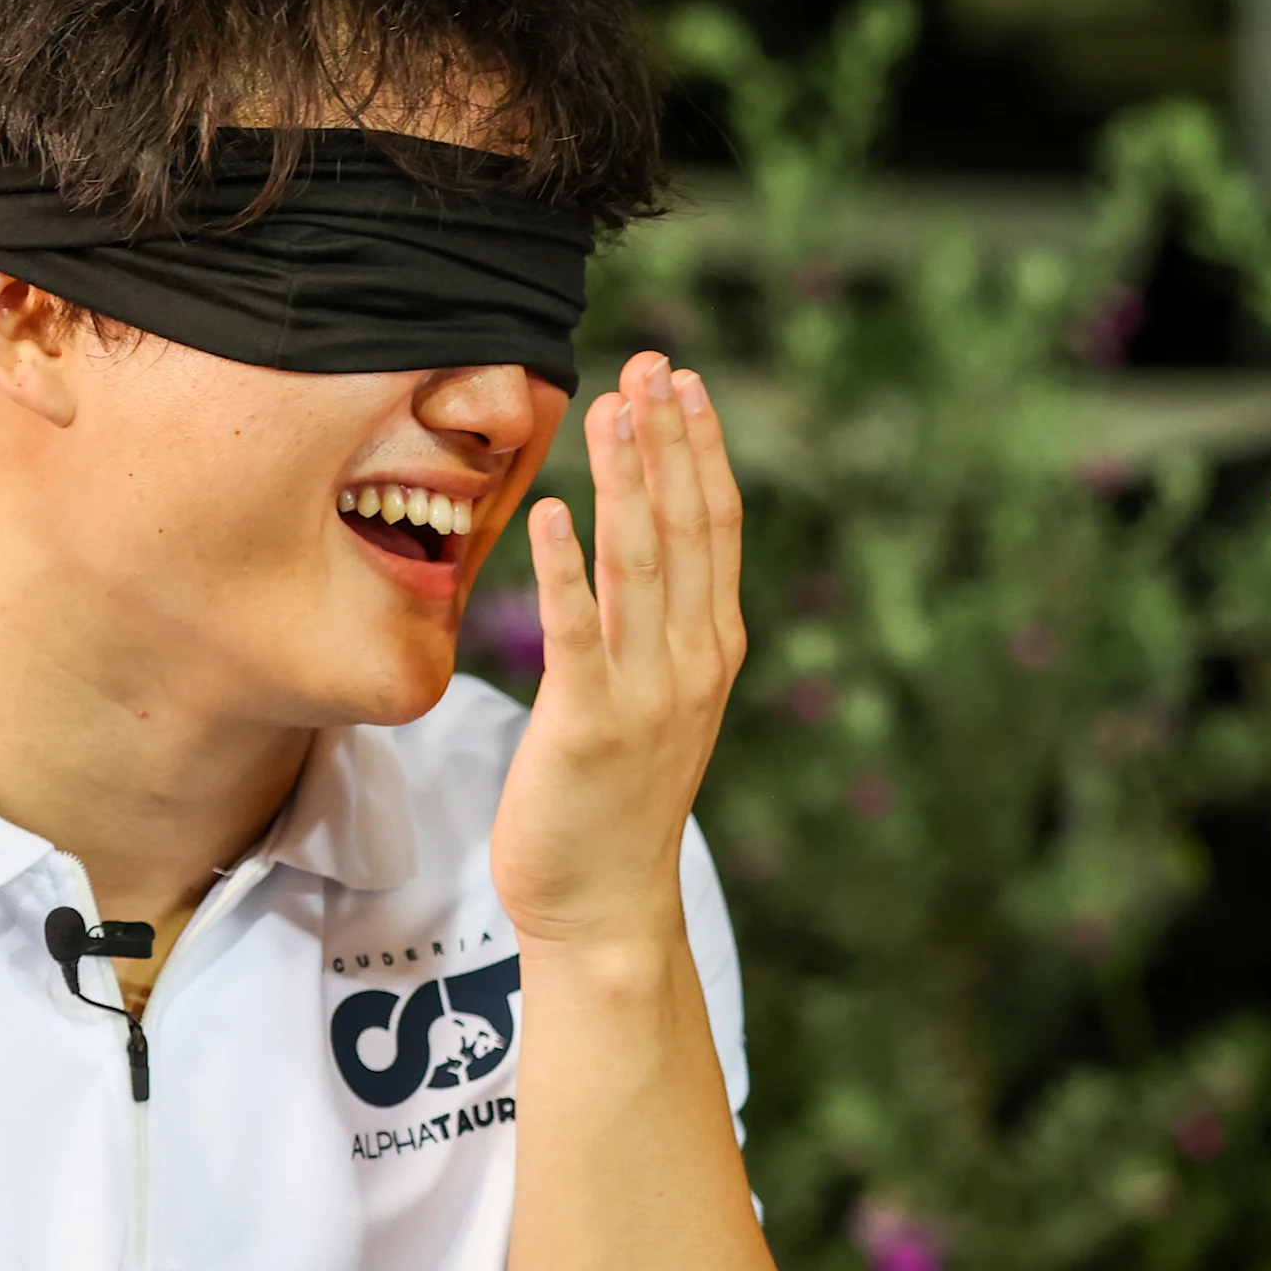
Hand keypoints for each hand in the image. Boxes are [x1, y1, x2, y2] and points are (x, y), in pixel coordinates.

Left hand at [491, 351, 747, 952]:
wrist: (608, 906)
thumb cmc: (618, 802)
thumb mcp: (662, 703)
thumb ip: (661, 630)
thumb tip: (641, 550)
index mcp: (716, 648)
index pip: (718, 525)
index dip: (701, 447)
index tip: (681, 380)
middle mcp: (695, 659)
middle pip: (688, 526)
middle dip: (670, 439)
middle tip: (653, 364)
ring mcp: (649, 691)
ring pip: (642, 561)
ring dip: (627, 477)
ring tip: (611, 407)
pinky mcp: (591, 723)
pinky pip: (579, 630)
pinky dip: (567, 566)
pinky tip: (553, 508)